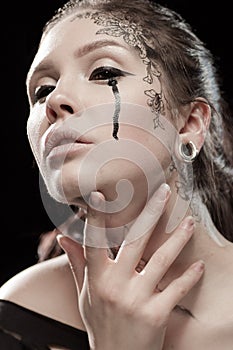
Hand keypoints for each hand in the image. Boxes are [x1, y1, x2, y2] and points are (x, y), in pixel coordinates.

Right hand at [58, 184, 204, 349]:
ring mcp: (136, 300)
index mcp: (97, 278)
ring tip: (189, 223)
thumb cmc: (100, 322)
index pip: (94, 240)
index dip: (96, 217)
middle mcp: (115, 285)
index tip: (100, 194)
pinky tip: (198, 265)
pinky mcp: (156, 315)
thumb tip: (64, 237)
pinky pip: (176, 289)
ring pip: (161, 261)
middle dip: (151, 213)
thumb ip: (78, 263)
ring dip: (177, 239)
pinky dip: (189, 276)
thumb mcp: (85, 294)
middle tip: (165, 192)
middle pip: (135, 241)